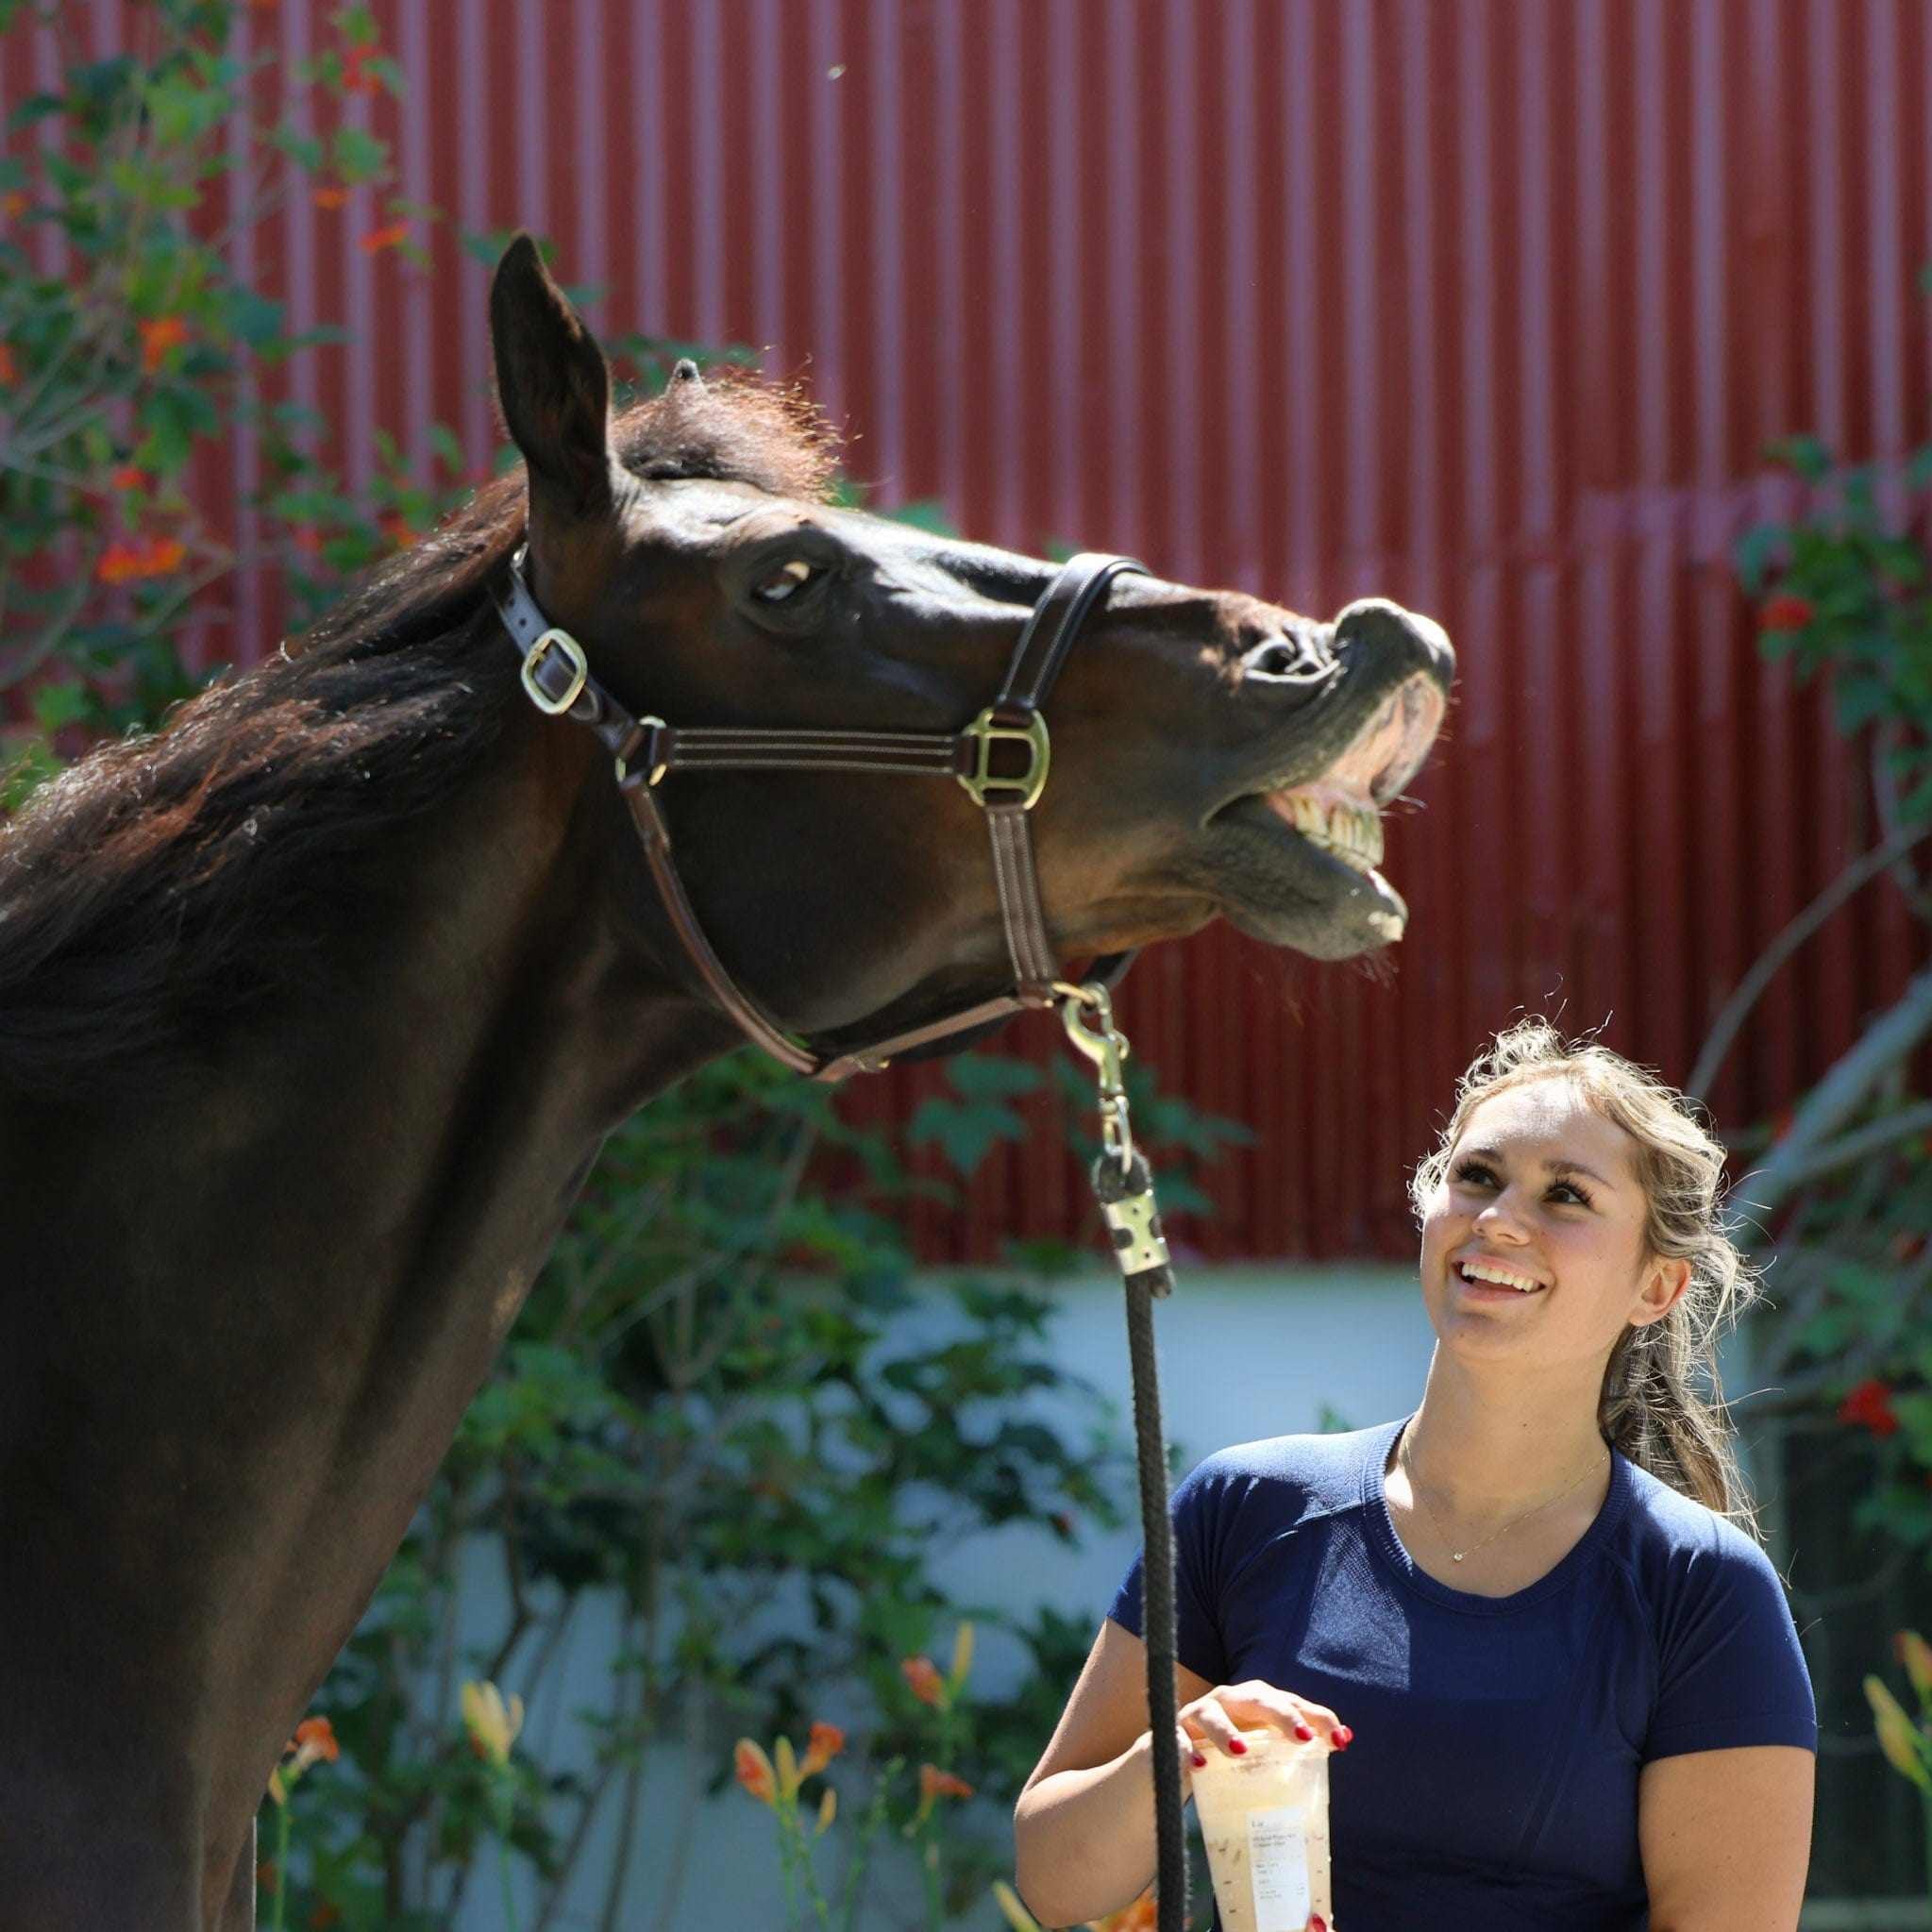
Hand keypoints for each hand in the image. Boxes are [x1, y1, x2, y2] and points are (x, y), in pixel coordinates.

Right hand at [1171, 1679, 1352, 1779]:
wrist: (1170, 1762)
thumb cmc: (1225, 1754)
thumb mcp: (1261, 1749)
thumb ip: (1295, 1743)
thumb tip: (1343, 1741)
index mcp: (1253, 1704)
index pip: (1289, 1702)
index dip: (1315, 1716)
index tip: (1340, 1741)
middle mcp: (1227, 1702)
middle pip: (1254, 1698)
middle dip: (1279, 1713)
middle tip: (1302, 1737)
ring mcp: (1196, 1715)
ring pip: (1211, 1714)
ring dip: (1225, 1730)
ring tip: (1240, 1751)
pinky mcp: (1170, 1734)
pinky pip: (1177, 1738)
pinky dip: (1186, 1749)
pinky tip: (1198, 1764)